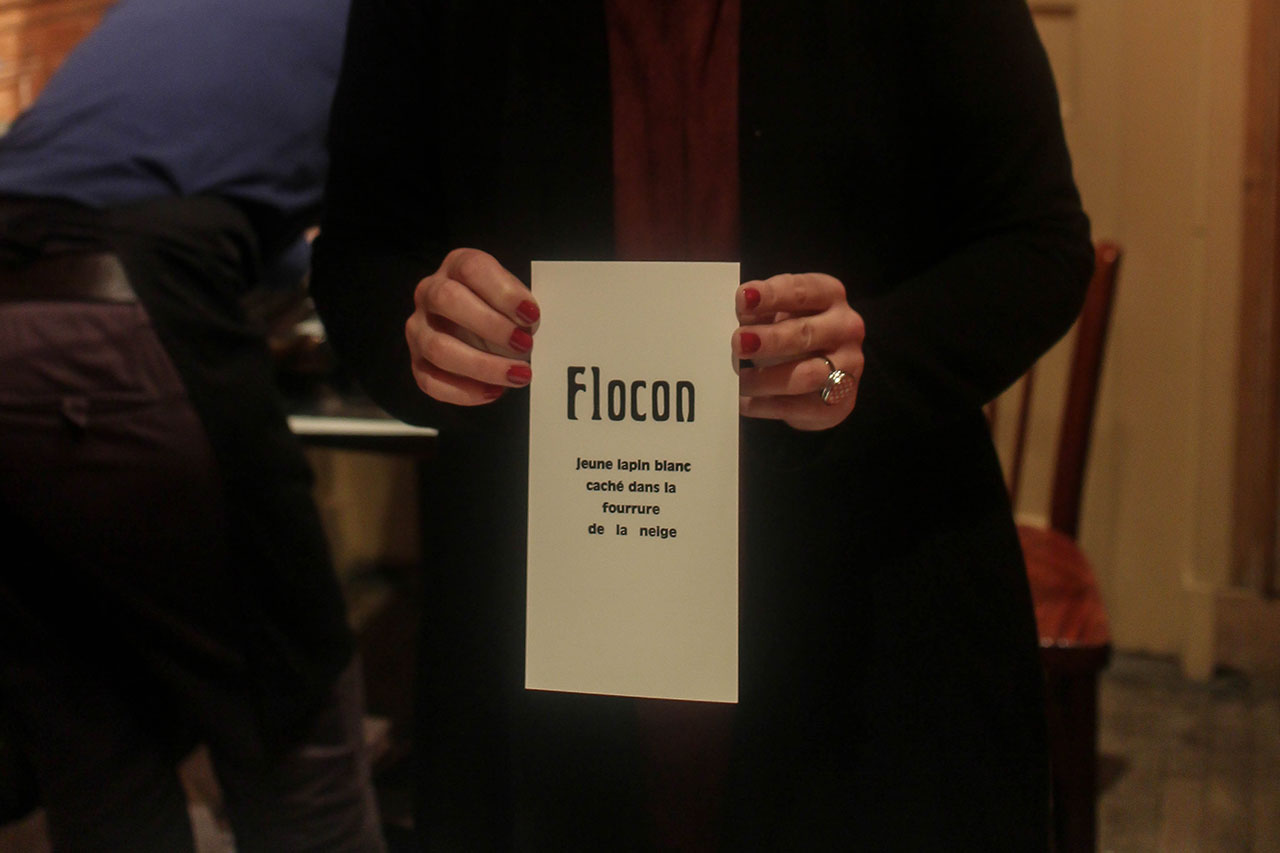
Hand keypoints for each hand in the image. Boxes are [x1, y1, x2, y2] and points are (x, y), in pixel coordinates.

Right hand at [405, 248, 539, 404]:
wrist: (483, 330)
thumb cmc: (502, 309)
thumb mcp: (514, 296)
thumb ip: (521, 305)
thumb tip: (531, 327)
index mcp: (456, 266)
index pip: (472, 268)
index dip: (503, 292)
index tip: (531, 314)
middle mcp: (430, 292)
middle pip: (447, 300)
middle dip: (490, 326)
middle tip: (525, 344)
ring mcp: (418, 328)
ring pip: (438, 347)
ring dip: (482, 366)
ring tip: (518, 374)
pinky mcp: (417, 362)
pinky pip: (430, 381)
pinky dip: (465, 392)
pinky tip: (495, 392)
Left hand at [733, 272, 864, 430]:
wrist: (820, 377)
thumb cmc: (792, 334)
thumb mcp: (777, 313)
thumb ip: (759, 311)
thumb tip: (740, 314)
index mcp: (830, 295)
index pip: (802, 291)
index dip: (772, 294)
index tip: (743, 298)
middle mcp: (846, 327)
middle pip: (806, 333)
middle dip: (770, 339)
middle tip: (738, 343)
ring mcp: (848, 366)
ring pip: (807, 375)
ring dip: (766, 379)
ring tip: (739, 380)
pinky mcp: (840, 403)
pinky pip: (799, 407)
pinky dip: (766, 405)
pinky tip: (744, 402)